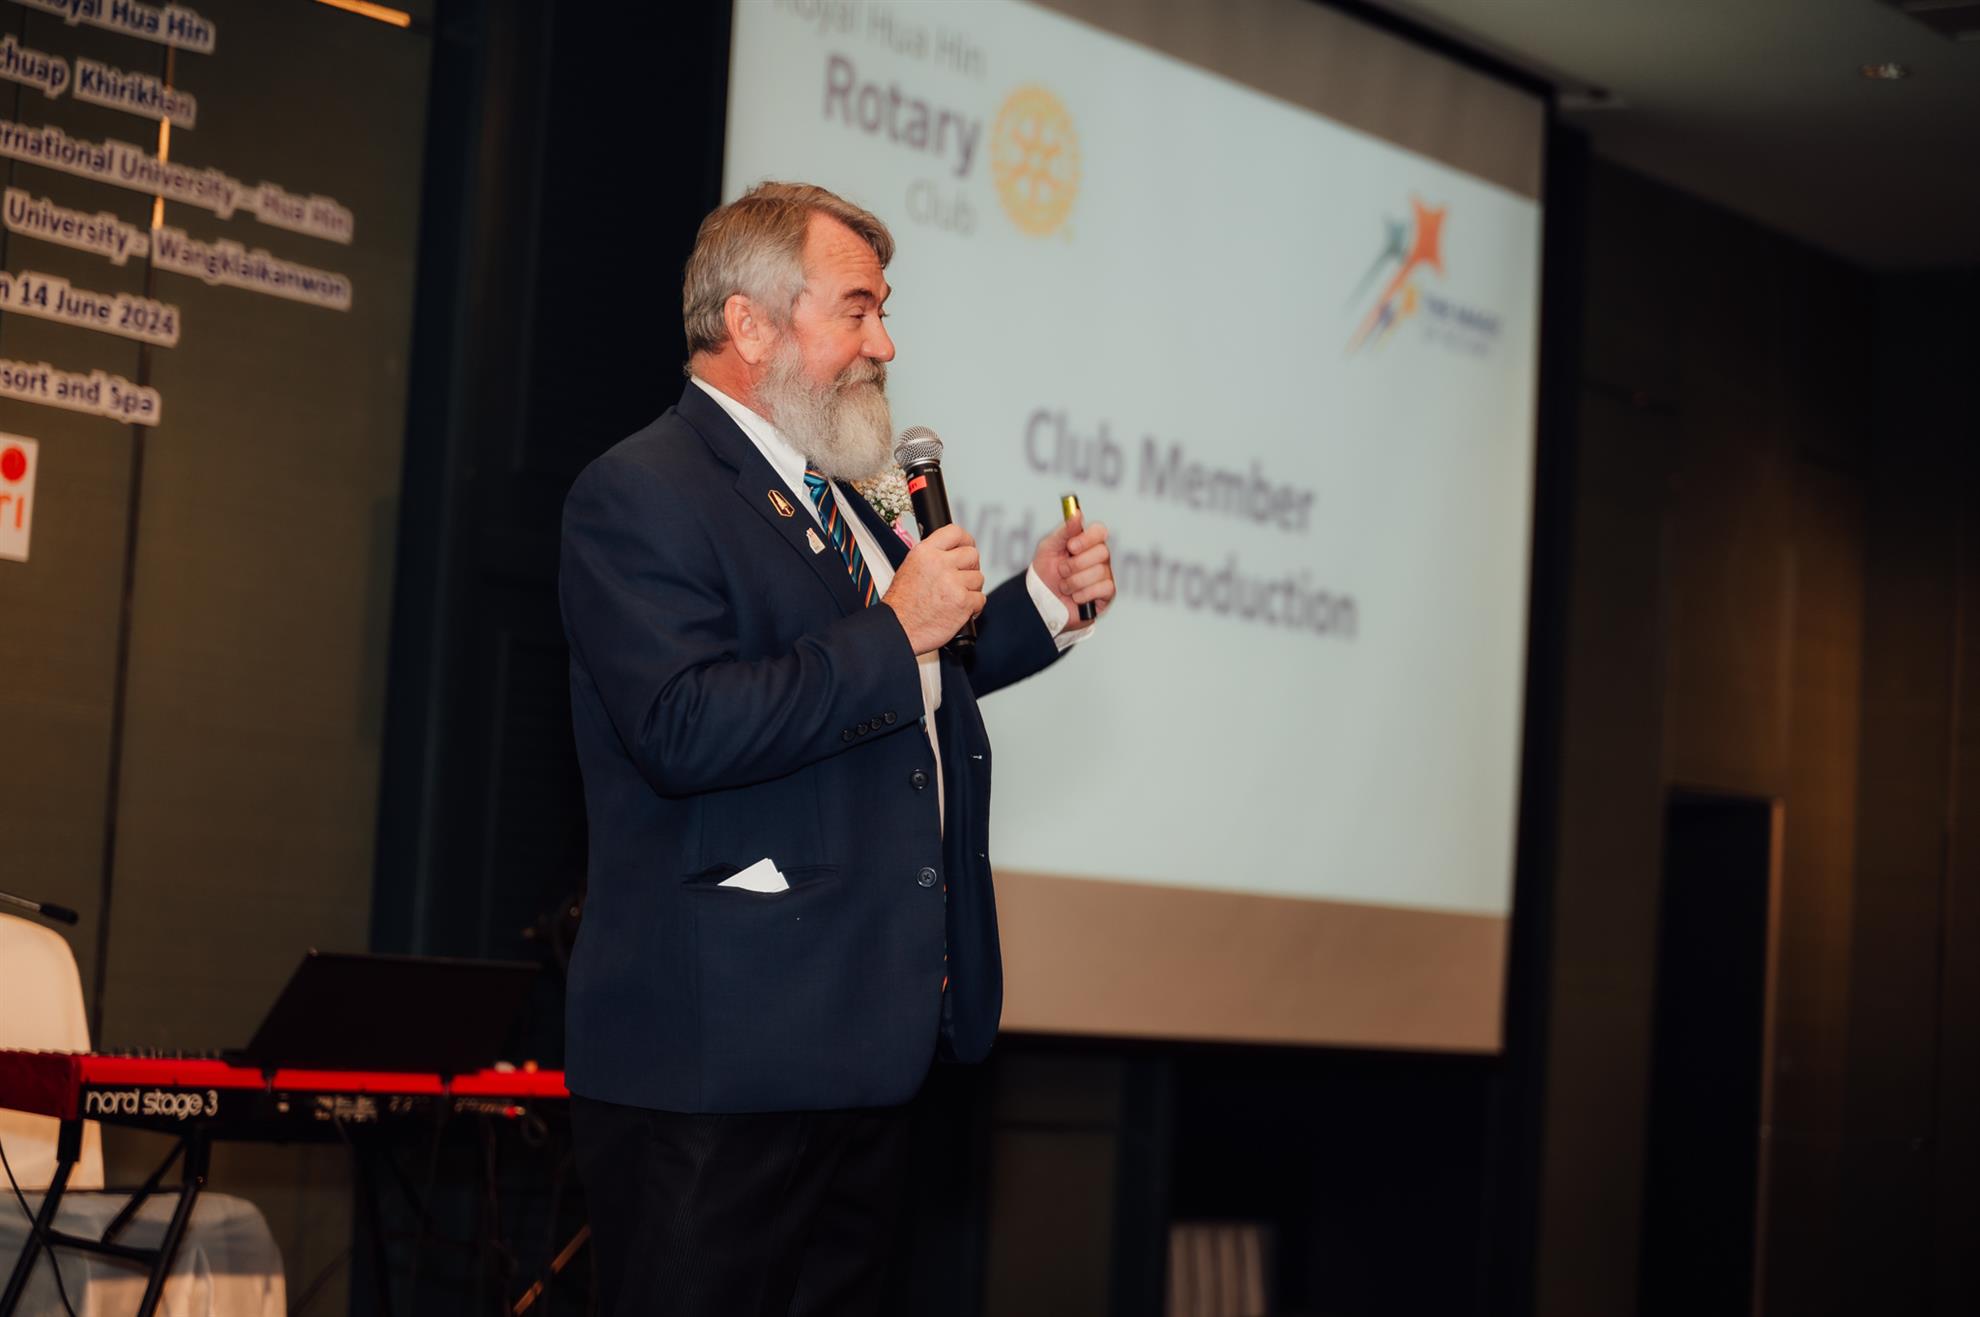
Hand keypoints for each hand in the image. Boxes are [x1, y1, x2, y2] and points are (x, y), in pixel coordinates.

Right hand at [882, 523, 986, 654]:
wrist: (898, 629)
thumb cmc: (902, 605)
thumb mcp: (910, 567)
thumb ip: (932, 556)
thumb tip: (953, 551)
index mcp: (925, 552)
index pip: (955, 532)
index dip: (965, 541)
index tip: (967, 547)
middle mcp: (940, 564)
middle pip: (972, 555)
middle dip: (969, 568)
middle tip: (960, 579)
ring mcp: (953, 583)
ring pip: (978, 578)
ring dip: (971, 589)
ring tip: (954, 598)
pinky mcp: (963, 602)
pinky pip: (980, 599)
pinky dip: (973, 607)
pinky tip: (958, 610)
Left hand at [1032, 513, 1114, 628]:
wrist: (1041, 601)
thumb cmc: (1046, 572)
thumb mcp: (1048, 548)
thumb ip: (1064, 530)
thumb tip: (1077, 512)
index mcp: (1087, 542)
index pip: (1100, 531)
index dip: (1087, 538)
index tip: (1071, 547)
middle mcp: (1100, 557)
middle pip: (1102, 552)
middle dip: (1075, 565)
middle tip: (1062, 571)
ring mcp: (1105, 575)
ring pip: (1098, 572)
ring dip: (1074, 582)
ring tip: (1065, 586)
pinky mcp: (1108, 594)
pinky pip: (1103, 589)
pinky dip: (1083, 594)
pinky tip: (1075, 597)